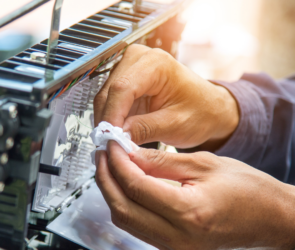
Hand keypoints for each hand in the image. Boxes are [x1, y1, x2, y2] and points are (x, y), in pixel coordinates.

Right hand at [94, 44, 238, 147]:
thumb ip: (144, 129)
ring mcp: (131, 69)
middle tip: (110, 146)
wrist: (208, 108)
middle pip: (110, 92)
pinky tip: (118, 134)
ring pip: (106, 97)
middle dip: (108, 121)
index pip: (123, 88)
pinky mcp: (128, 82)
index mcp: (156, 63)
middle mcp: (140, 59)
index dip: (112, 116)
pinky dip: (112, 119)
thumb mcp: (175, 124)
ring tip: (114, 143)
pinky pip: (111, 102)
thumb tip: (115, 137)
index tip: (109, 139)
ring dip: (108, 121)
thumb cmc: (201, 111)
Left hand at [95, 141, 294, 249]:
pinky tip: (126, 183)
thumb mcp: (203, 164)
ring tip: (110, 164)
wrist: (269, 216)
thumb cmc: (247, 188)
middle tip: (103, 153)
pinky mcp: (173, 246)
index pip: (135, 186)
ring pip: (126, 220)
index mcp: (189, 212)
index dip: (117, 162)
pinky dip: (127, 202)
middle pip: (122, 208)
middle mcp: (178, 238)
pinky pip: (138, 225)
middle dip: (106, 177)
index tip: (111, 144)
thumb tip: (129, 154)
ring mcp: (174, 247)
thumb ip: (161, 161)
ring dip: (113, 190)